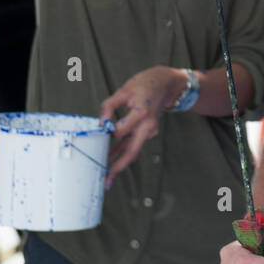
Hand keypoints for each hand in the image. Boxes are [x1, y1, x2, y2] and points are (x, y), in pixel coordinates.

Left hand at [99, 66, 183, 185]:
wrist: (165, 84)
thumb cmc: (144, 85)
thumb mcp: (124, 90)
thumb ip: (109, 106)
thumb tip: (101, 123)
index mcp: (142, 113)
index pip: (121, 131)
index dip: (108, 134)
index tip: (98, 135)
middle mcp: (148, 125)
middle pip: (132, 151)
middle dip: (119, 166)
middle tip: (107, 179)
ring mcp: (149, 130)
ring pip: (133, 150)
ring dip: (120, 163)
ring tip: (107, 176)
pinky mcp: (147, 132)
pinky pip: (134, 143)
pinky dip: (123, 151)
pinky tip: (112, 159)